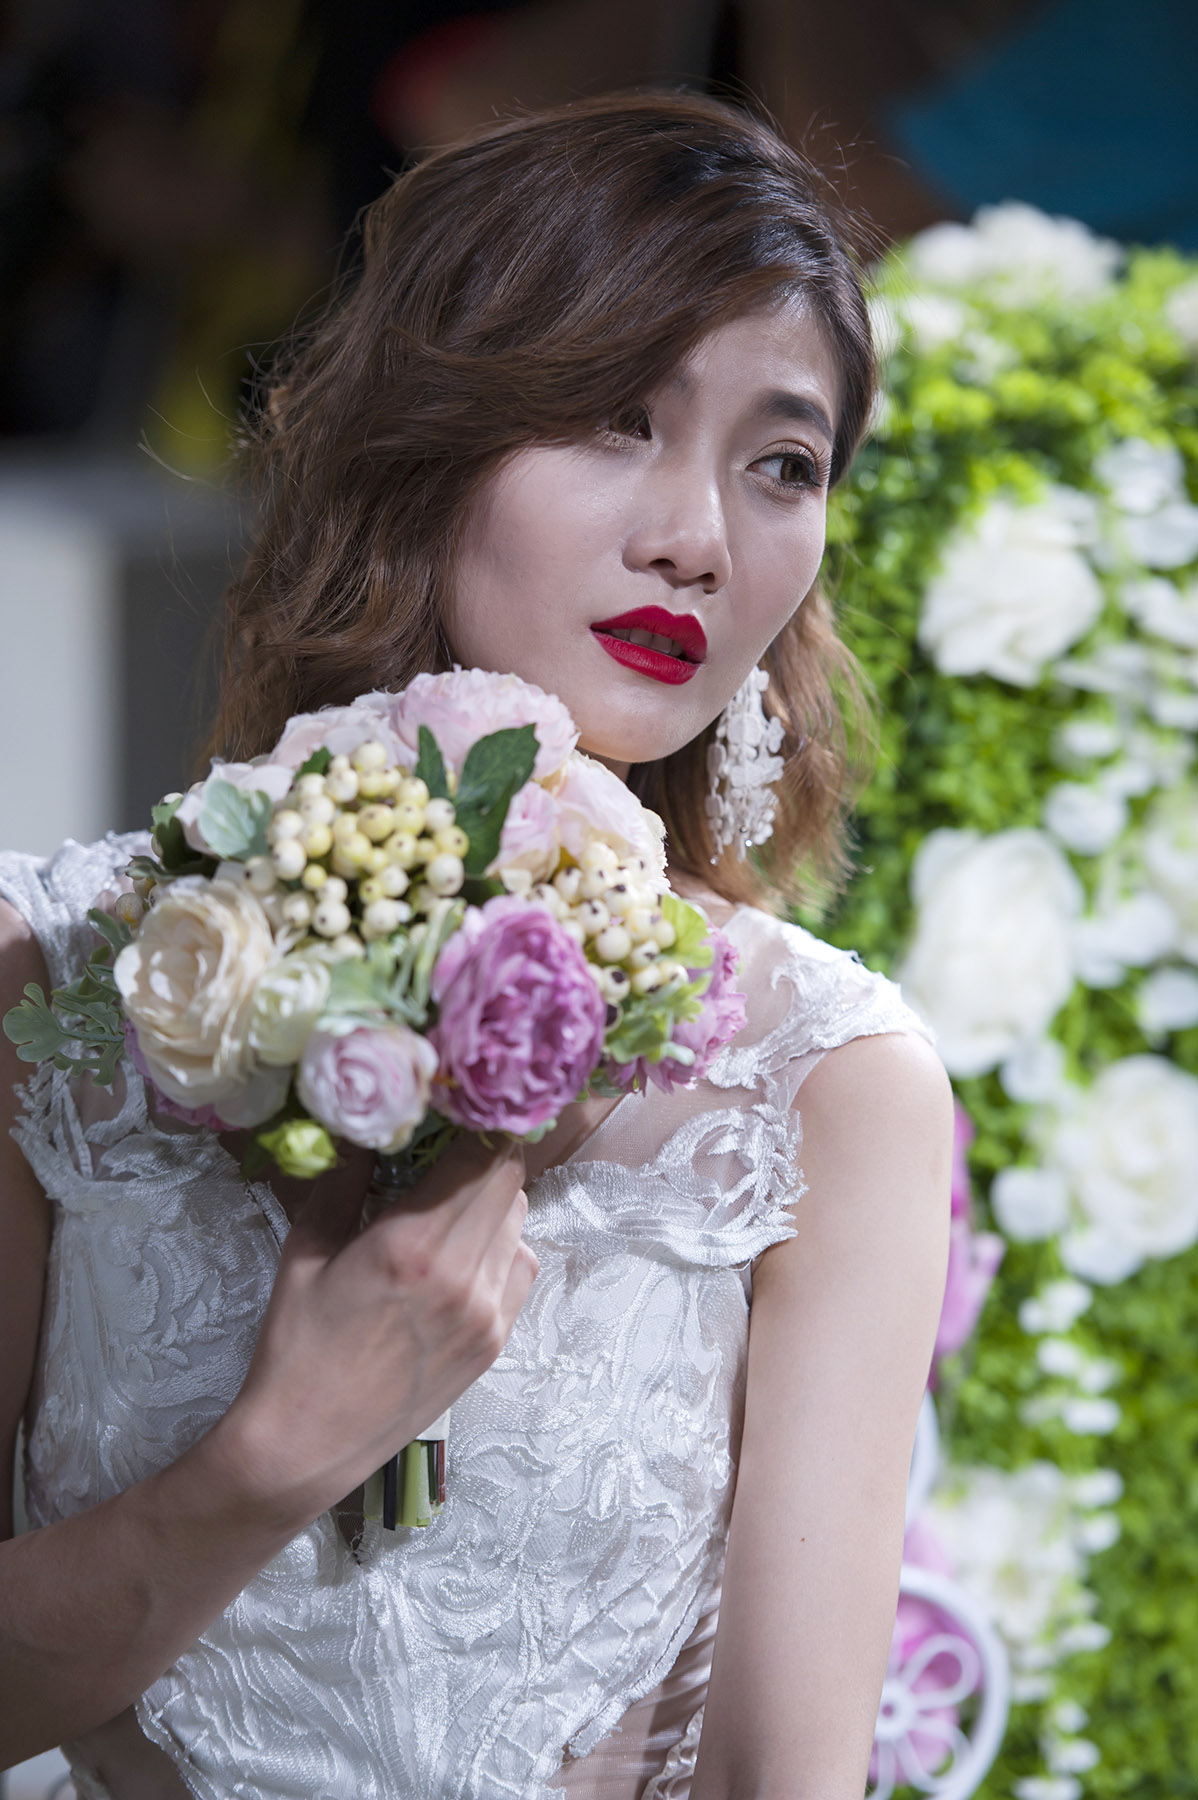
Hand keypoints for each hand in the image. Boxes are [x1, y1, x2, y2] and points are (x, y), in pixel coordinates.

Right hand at [216, 1137, 535, 1529]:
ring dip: (492, 1201)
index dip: (476, 1123)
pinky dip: (501, 1247)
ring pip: (519, 1221)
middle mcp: (463, 1276)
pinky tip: (458, 1255)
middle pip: (510, 1180)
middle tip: (447, 1150)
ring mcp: (487, 1313)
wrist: (305, 1446)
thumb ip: (344, 1178)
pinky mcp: (496, 1342)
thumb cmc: (295, 1344)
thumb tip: (369, 1119)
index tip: (455, 1108)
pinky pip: (521, 1267)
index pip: (483, 1154)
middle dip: (483, 1156)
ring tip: (445, 1207)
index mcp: (413, 1245)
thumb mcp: (305, 1249)